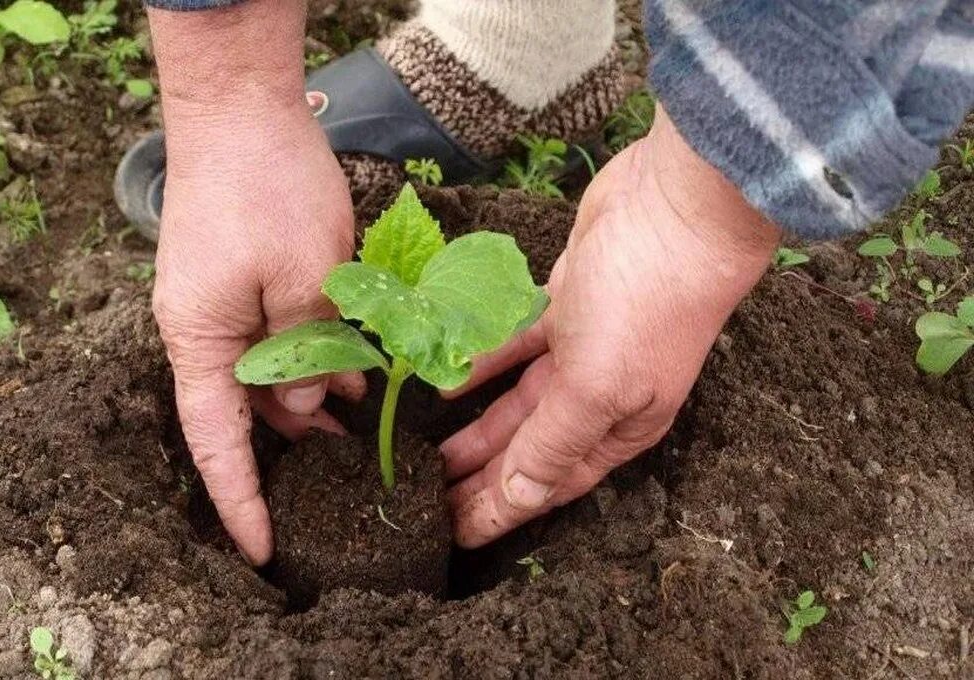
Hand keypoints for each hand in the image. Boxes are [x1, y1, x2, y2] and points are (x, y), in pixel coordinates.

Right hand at [148, 2, 361, 565]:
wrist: (239, 108)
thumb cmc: (265, 188)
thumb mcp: (302, 280)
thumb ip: (306, 352)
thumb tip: (308, 406)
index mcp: (200, 342)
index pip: (216, 445)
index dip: (240, 502)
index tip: (262, 552)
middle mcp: (201, 331)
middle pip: (242, 414)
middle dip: (289, 452)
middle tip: (340, 489)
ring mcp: (219, 304)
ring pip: (265, 376)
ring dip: (310, 402)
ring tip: (360, 435)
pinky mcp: (240, 279)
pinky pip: (274, 339)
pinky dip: (312, 360)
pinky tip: (355, 374)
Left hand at [440, 109, 779, 547]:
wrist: (675, 206)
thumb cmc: (645, 302)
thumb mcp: (596, 385)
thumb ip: (553, 442)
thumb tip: (520, 498)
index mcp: (619, 427)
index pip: (550, 483)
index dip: (501, 510)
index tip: (452, 535)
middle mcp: (602, 395)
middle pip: (529, 448)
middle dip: (481, 477)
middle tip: (426, 500)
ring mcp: (584, 348)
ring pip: (519, 401)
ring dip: (476, 426)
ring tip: (425, 452)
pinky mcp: (565, 304)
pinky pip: (513, 347)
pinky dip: (481, 362)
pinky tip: (443, 378)